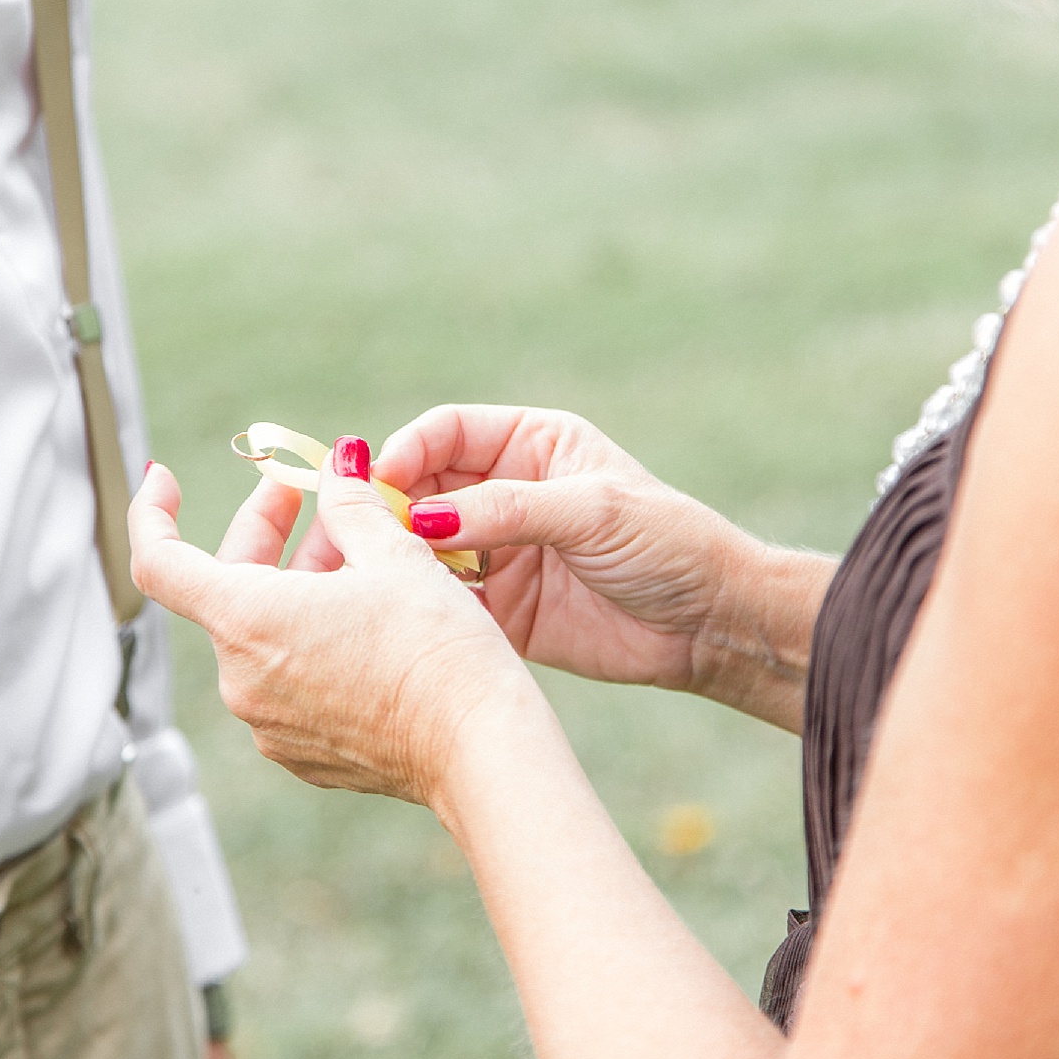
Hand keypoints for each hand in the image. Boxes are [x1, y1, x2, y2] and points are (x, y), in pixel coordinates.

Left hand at [127, 442, 541, 807]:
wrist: (481, 748)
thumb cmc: (438, 648)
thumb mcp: (397, 553)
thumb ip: (351, 504)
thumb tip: (338, 469)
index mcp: (247, 622)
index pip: (159, 563)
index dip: (151, 513)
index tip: (165, 479)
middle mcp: (243, 680)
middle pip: (225, 590)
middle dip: (264, 534)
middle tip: (304, 492)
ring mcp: (269, 724)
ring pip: (264, 634)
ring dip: (297, 586)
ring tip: (359, 551)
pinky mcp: (303, 752)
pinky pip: (290, 679)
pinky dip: (312, 638)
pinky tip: (366, 617)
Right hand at [349, 405, 826, 727]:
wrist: (713, 625)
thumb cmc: (670, 544)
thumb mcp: (591, 513)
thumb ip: (508, 510)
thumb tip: (424, 514)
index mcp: (530, 444)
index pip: (444, 433)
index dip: (404, 453)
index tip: (373, 484)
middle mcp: (506, 492)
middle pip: (419, 489)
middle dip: (382, 509)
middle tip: (345, 539)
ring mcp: (499, 551)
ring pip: (421, 547)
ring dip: (391, 559)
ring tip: (360, 580)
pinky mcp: (500, 609)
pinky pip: (442, 601)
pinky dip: (417, 605)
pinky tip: (397, 615)